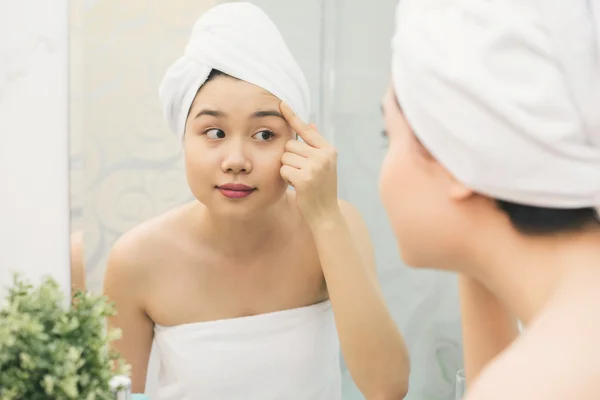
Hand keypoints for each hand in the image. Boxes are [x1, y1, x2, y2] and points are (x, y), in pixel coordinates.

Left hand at [279, 102, 339, 226]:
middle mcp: (324, 156)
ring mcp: (315, 167)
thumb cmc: (321, 189)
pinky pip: (283, 170)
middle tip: (302, 173)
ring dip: (287, 168)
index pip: (306, 130)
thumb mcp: (324, 164)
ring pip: (285, 157)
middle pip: (291, 145)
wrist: (325, 214)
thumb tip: (310, 123)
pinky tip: (297, 186)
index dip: (292, 116)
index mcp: (329, 150)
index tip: (281, 103)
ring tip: (300, 180)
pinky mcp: (304, 179)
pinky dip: (286, 178)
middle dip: (290, 158)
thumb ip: (316, 145)